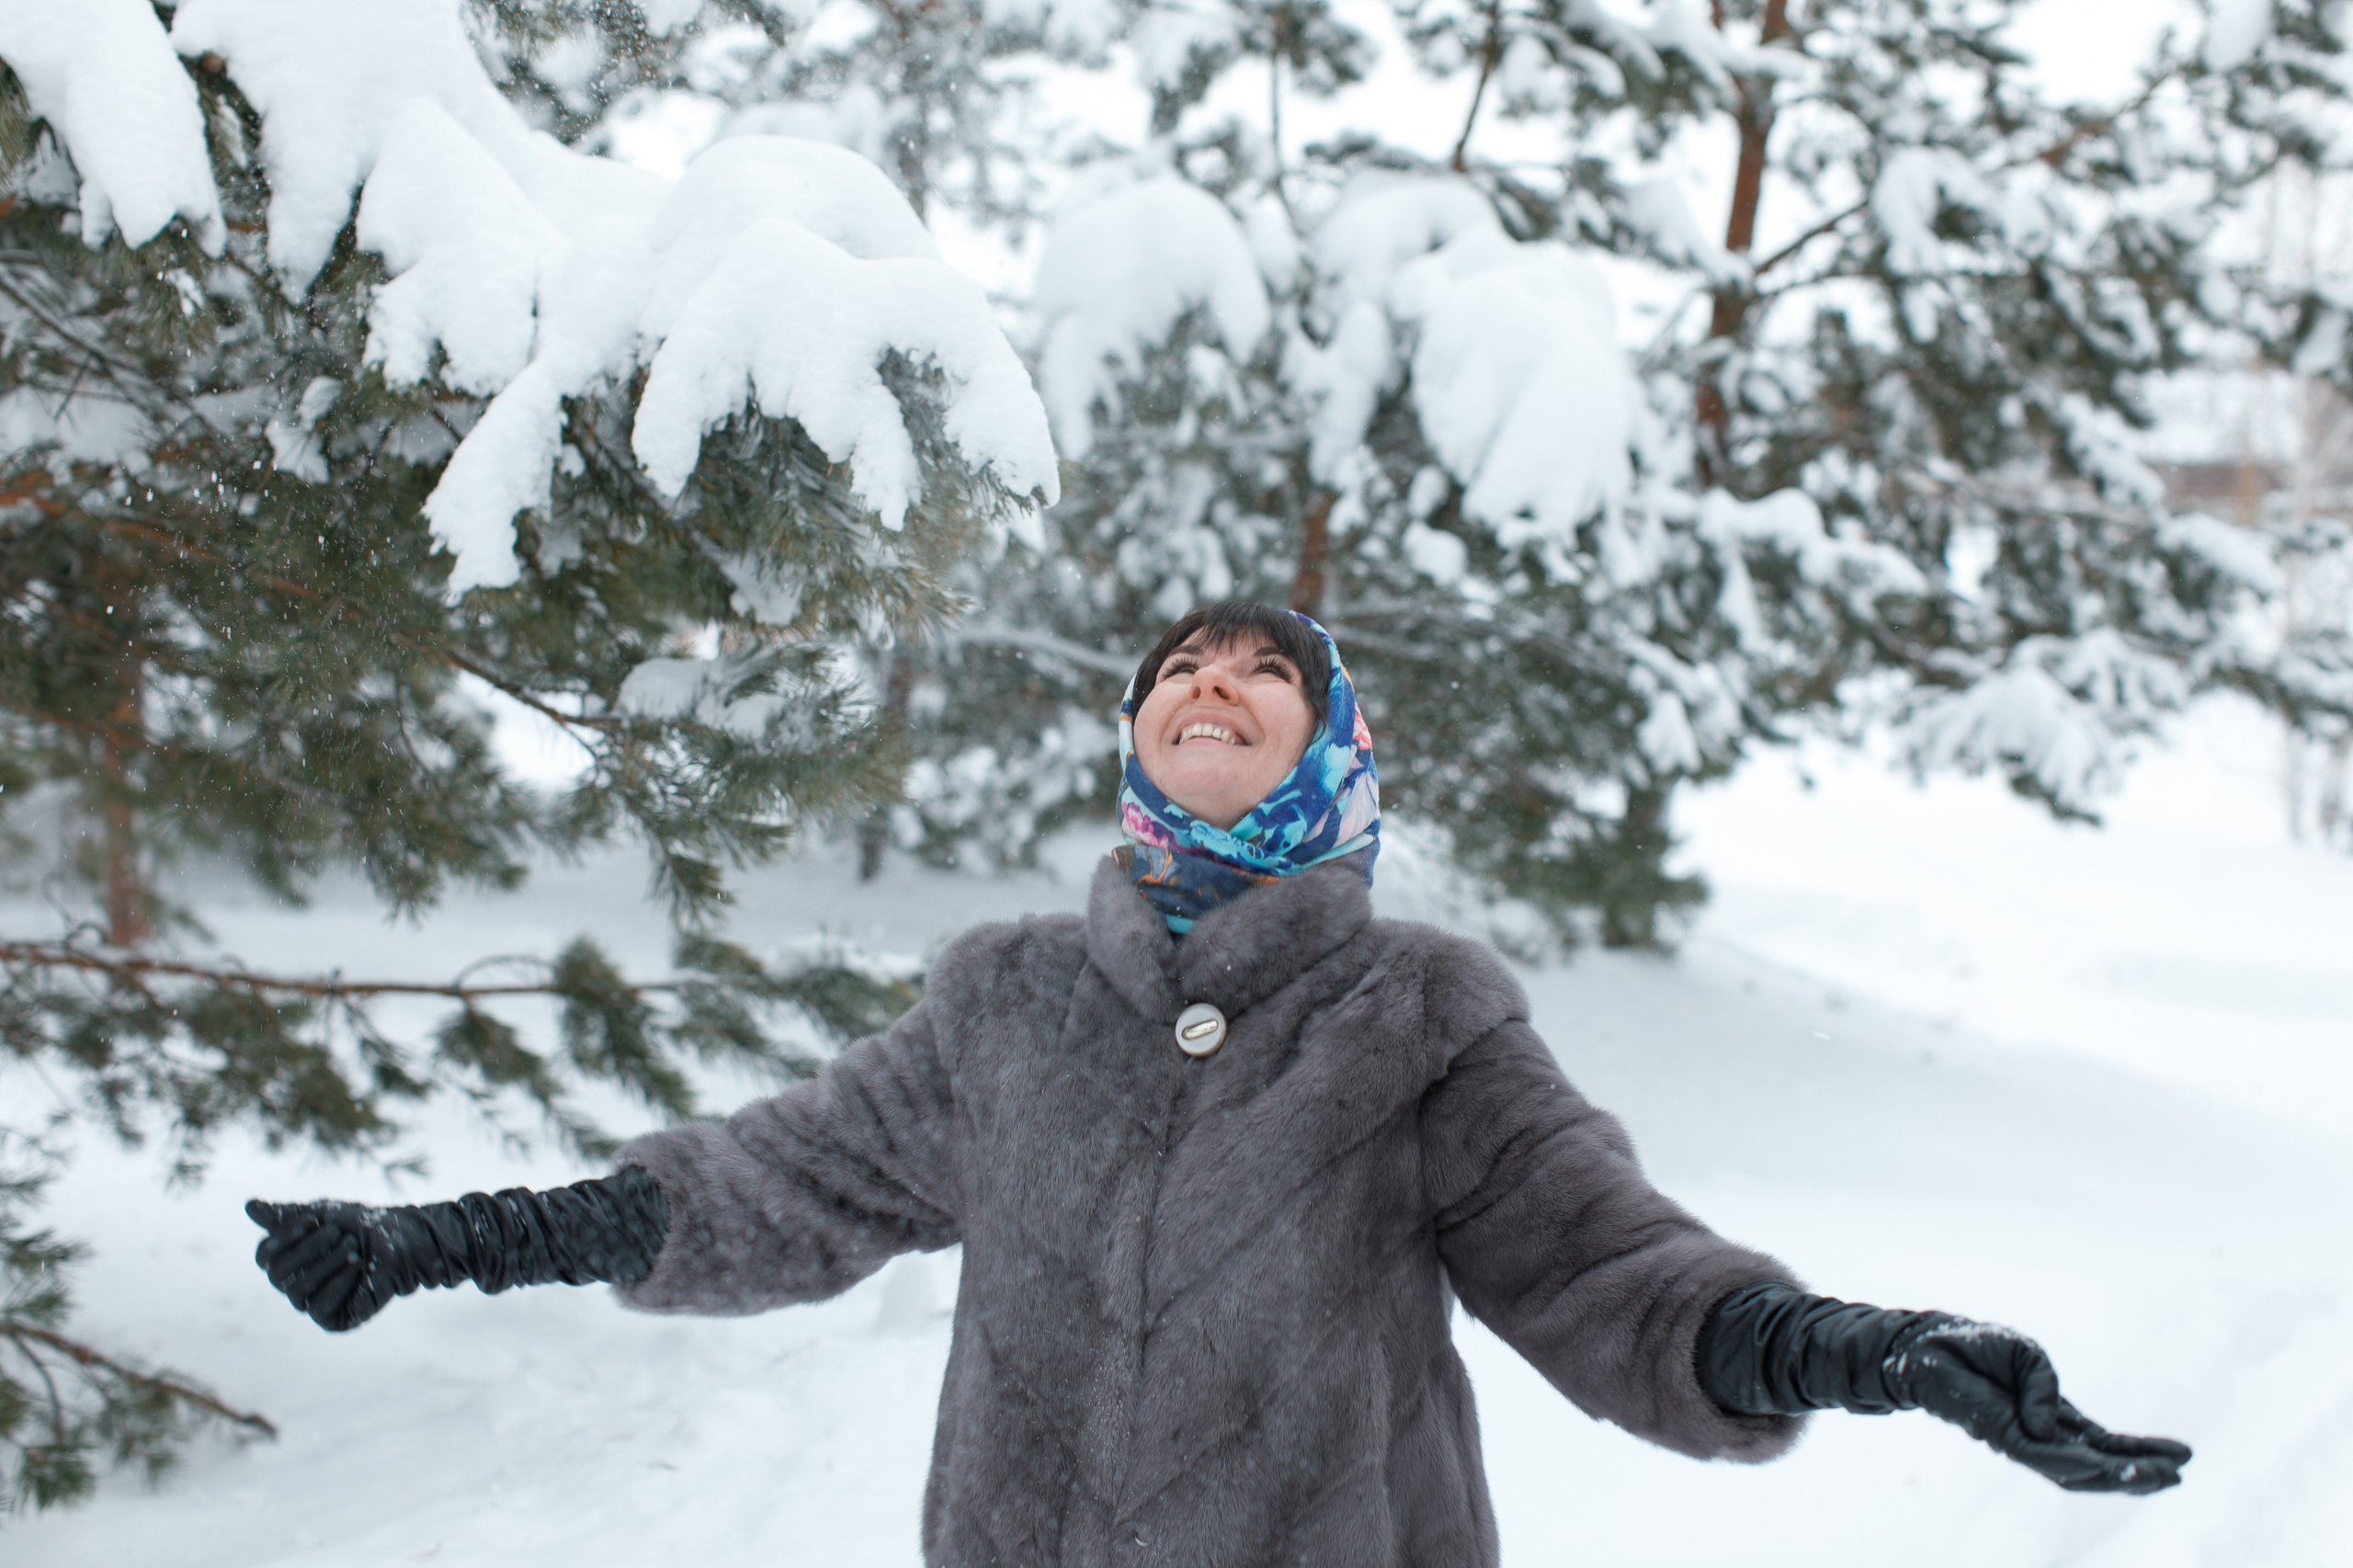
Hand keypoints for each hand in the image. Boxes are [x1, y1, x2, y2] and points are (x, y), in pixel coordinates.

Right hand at [246, 1198, 392, 1331]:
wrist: (403, 1241)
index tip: (311, 1220)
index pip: (264, 1256)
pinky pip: (318, 1309)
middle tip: (338, 1232)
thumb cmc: (362, 1225)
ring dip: (326, 1265)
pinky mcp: (333, 1319)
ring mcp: (312, 1302)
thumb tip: (247, 1205)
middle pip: (276, 1275)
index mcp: (288, 1258)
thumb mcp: (322, 1213)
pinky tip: (356, 1269)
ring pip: (296, 1293)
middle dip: (307, 1250)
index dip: (280, 1239)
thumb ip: (284, 1214)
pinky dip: (337, 1285)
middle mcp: (295, 1282)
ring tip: (353, 1247)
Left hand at [1887, 1319, 2191, 1492]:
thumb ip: (2045, 1387)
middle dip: (2139, 1474)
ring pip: (2074, 1470)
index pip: (2105, 1443)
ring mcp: (2022, 1439)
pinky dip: (2069, 1461)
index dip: (2143, 1451)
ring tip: (2154, 1478)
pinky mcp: (1996, 1433)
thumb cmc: (1976, 1347)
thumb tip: (2046, 1428)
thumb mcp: (2027, 1354)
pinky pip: (2038, 1454)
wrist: (1928, 1344)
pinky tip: (2097, 1466)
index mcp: (2056, 1417)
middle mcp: (2043, 1435)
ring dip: (2113, 1477)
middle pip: (2099, 1464)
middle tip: (2180, 1477)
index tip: (2185, 1456)